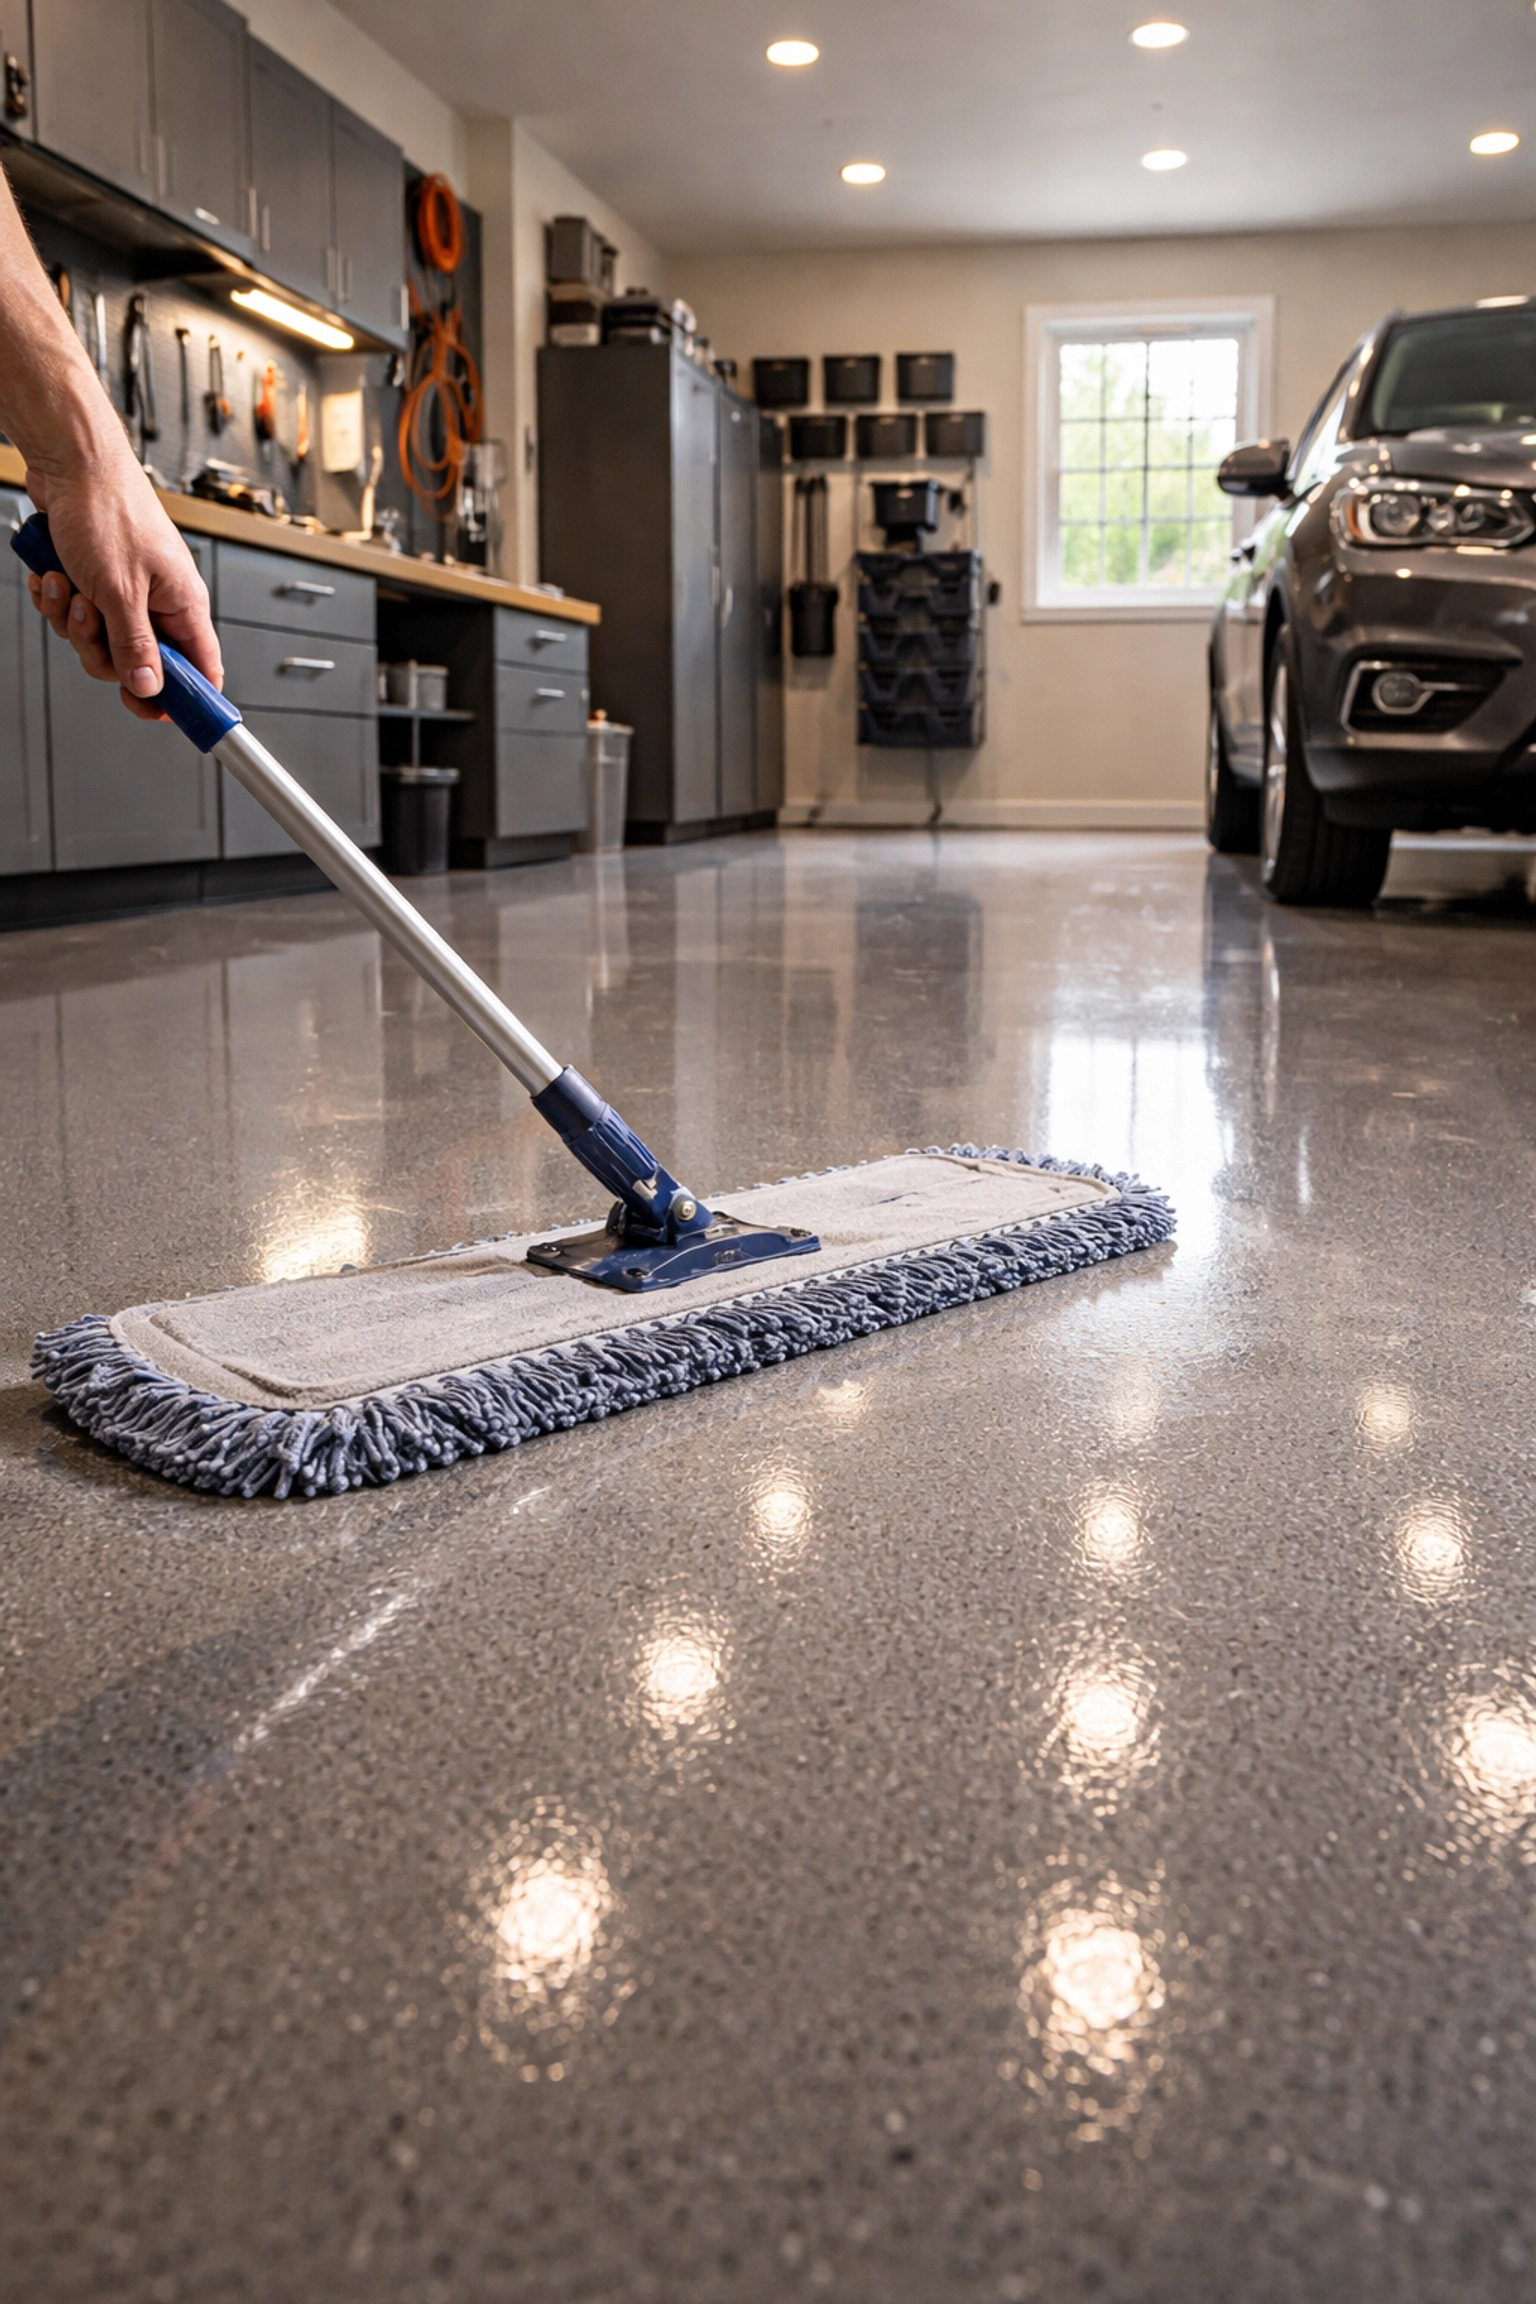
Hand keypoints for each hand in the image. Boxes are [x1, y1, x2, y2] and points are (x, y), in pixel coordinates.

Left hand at [24, 448, 223, 722]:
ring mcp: (125, 591)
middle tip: (89, 623)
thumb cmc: (107, 509)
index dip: (183, 698)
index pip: (200, 669)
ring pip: (100, 640)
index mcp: (183, 604)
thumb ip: (135, 646)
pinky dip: (57, 600)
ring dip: (72, 621)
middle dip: (102, 651)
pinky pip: (76, 615)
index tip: (160, 714)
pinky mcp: (95, 579)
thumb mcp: (119, 591)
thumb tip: (150, 687)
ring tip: (66, 586)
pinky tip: (52, 576)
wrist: (69, 462)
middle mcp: (159, 601)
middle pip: (138, 663)